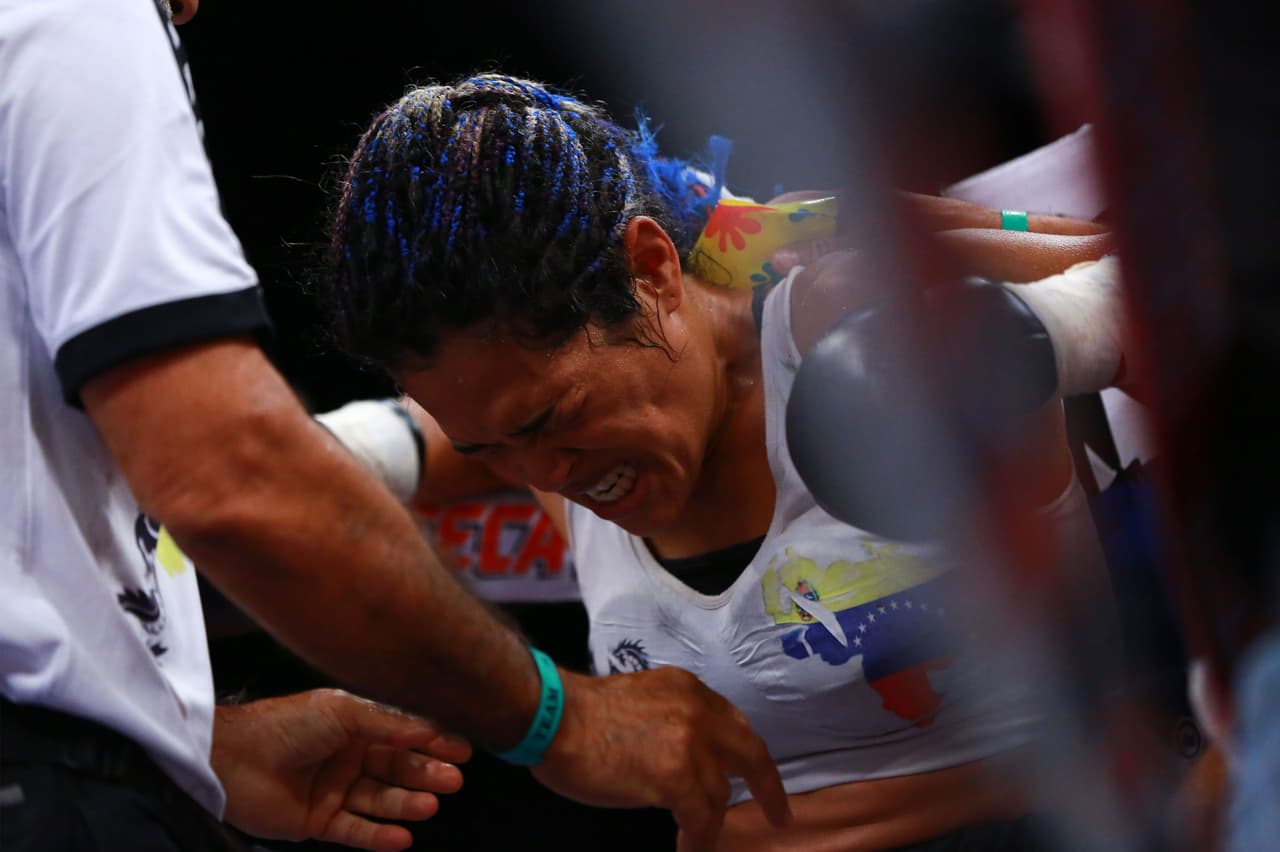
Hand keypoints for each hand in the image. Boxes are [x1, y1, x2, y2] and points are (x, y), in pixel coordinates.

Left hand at [211, 688, 470, 851]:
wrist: (229, 760)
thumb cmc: (285, 725)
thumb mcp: (342, 713)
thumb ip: (388, 723)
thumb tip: (431, 728)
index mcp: (354, 725)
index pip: (403, 735)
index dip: (433, 742)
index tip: (463, 750)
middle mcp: (348, 757)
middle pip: (397, 769)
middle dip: (425, 774)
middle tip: (453, 780)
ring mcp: (334, 790)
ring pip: (381, 800)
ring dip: (406, 804)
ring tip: (429, 806)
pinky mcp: (318, 821)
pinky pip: (356, 831)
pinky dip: (379, 836)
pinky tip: (403, 837)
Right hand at [532, 668, 790, 851]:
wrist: (554, 717)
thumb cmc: (579, 715)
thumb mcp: (640, 702)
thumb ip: (671, 721)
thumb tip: (684, 757)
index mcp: (688, 689)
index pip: (732, 724)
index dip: (747, 754)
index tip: (759, 775)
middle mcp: (698, 711)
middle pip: (750, 753)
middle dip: (768, 788)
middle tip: (779, 815)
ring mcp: (690, 743)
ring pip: (719, 794)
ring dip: (709, 822)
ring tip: (696, 841)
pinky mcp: (676, 776)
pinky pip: (701, 819)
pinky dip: (698, 841)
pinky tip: (688, 850)